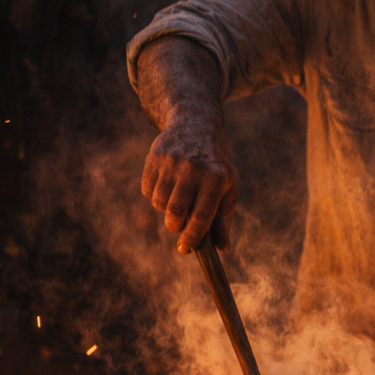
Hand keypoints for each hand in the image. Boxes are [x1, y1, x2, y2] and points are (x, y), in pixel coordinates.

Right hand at [141, 111, 236, 253]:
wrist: (196, 125)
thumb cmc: (215, 165)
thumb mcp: (227, 188)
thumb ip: (222, 219)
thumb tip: (222, 248)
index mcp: (216, 179)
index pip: (200, 218)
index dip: (191, 238)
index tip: (184, 249)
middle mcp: (194, 169)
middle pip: (176, 214)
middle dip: (175, 226)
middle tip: (179, 224)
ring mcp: (173, 162)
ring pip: (159, 204)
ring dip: (165, 209)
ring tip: (177, 197)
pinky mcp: (155, 156)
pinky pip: (147, 190)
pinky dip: (154, 194)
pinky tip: (166, 183)